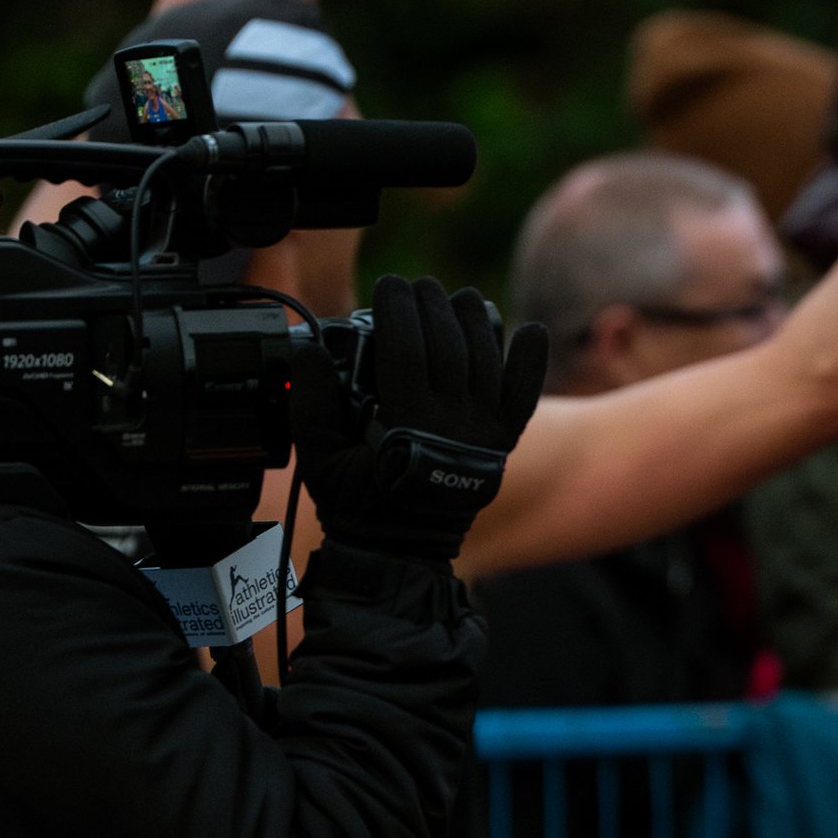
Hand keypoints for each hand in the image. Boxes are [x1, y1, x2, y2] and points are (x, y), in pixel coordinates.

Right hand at [289, 276, 546, 559]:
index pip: (406, 348)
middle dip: (432, 306)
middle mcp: (454, 424)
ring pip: (486, 360)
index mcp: (408, 424)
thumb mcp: (318, 457)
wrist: (400, 552)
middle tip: (417, 287)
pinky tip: (529, 329)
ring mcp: (483, 432)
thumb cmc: (355, 504)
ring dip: (474, 320)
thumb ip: (310, 401)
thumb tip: (308, 350)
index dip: (397, 309)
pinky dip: (528, 362)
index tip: (388, 285)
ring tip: (458, 297)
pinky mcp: (501, 442)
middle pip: (448, 345)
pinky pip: (522, 396)